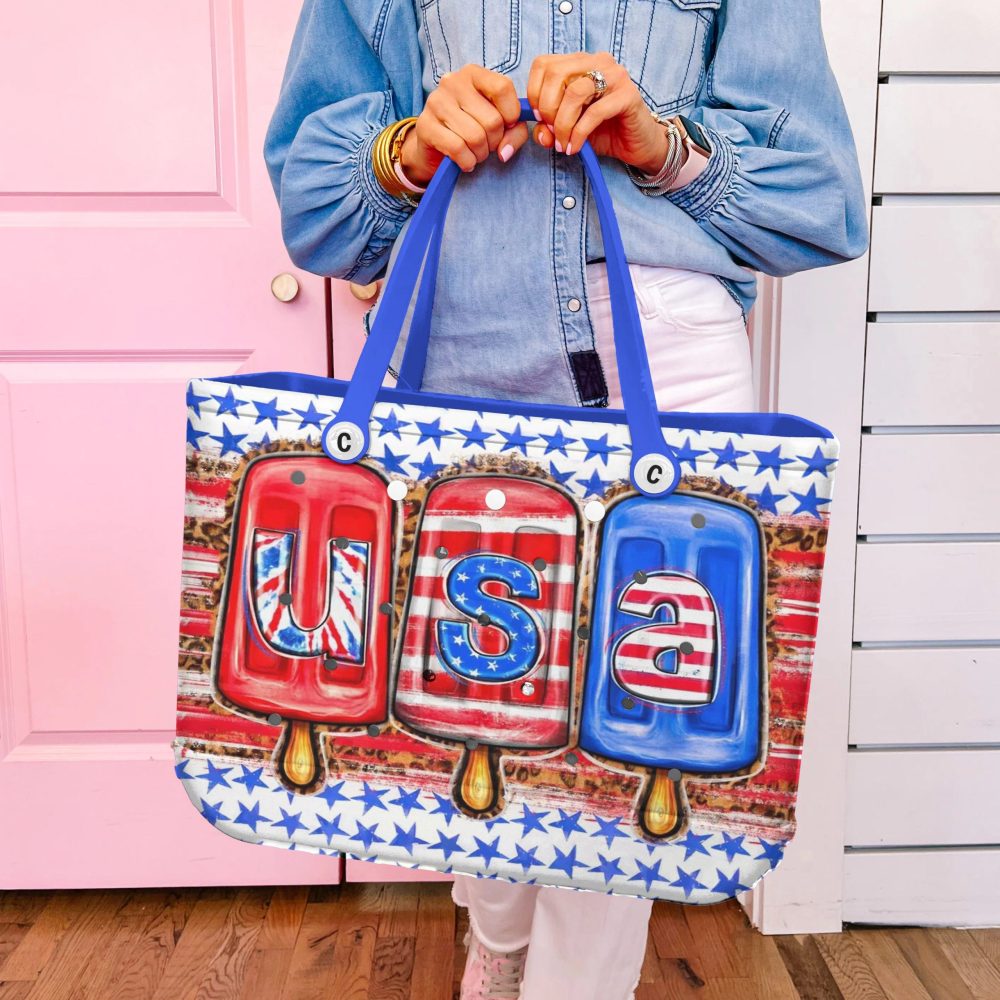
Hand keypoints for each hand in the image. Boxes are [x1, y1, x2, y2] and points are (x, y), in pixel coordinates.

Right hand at [400, 65, 529, 181]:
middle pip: (492, 119)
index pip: (502, 88)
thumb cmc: (472, 131)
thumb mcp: (500, 126)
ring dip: (480, 154)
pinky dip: (467, 161)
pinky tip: (464, 160)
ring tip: (474, 153)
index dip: (512, 114)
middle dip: (495, 142)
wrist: (434, 148)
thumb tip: (505, 151)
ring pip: (476, 137)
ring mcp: (436, 102)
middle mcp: (452, 82)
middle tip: (486, 145)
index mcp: (473, 74)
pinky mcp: (425, 125)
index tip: (507, 126)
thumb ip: (515, 132)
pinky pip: (458, 149)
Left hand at [526, 52, 670, 173]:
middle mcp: (597, 62)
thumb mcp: (568, 130)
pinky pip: (594, 112)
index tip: (538, 118)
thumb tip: (541, 132)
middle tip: (552, 132)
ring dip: (563, 123)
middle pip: (555, 74)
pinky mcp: (628, 95)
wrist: (637, 145)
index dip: (534, 92)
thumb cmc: (603, 132)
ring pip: (574, 92)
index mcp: (579, 63)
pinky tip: (575, 147)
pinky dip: (579, 133)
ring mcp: (615, 75)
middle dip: (547, 108)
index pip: (543, 64)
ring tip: (563, 143)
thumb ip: (550, 128)